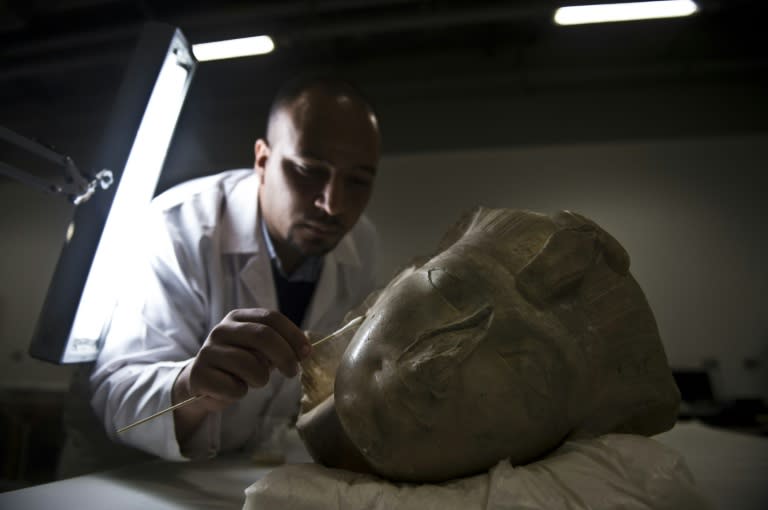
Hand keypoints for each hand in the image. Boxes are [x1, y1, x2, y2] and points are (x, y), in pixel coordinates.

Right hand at [172, 308, 310, 442]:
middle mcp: (221, 330)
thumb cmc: (239, 363)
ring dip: (260, 379)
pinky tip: (232, 390)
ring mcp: (207, 351)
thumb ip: (279, 345)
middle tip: (292, 372)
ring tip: (253, 381)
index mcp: (238, 317)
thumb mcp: (258, 349)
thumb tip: (305, 351)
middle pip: (263, 336)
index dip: (293, 334)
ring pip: (250, 364)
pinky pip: (233, 388)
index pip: (271, 317)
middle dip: (285, 356)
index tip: (306, 353)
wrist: (203, 382)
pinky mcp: (198, 375)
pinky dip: (239, 393)